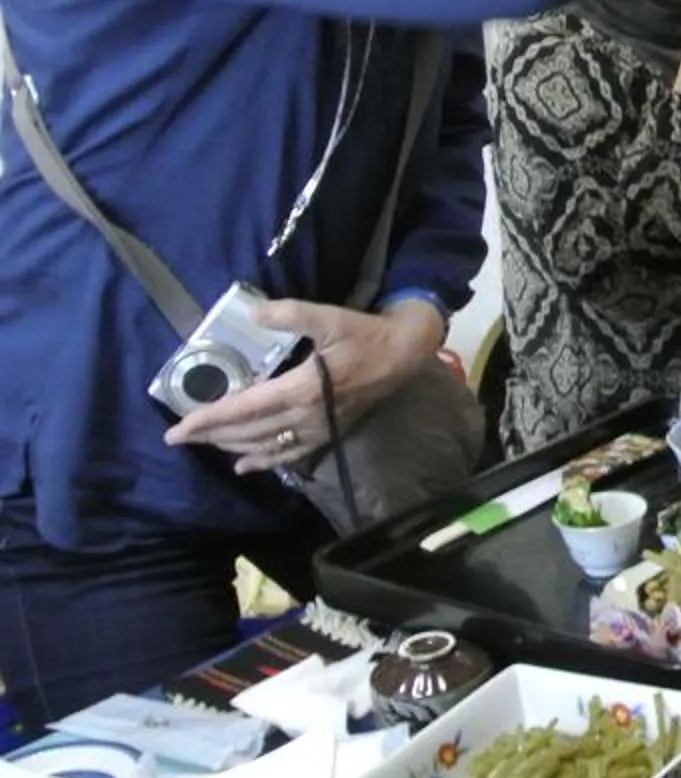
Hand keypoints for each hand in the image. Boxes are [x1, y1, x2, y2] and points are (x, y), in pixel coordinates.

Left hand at [165, 299, 444, 470]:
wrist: (405, 353)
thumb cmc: (365, 334)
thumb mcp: (330, 317)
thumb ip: (289, 314)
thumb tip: (252, 312)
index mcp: (303, 388)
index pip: (244, 409)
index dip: (208, 420)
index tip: (177, 429)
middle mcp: (308, 415)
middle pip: (249, 431)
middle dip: (211, 435)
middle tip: (178, 437)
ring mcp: (319, 427)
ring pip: (267, 444)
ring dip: (233, 445)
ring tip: (205, 442)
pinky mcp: (329, 432)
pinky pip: (292, 453)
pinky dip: (266, 461)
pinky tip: (245, 465)